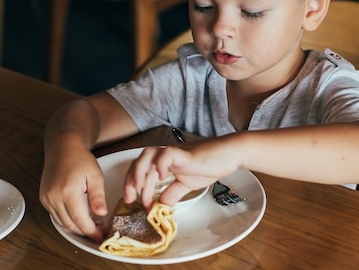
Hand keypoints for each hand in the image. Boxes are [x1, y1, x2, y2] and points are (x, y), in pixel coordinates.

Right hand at [39, 147, 107, 242]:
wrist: (62, 147)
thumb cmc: (79, 158)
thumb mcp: (95, 175)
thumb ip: (98, 196)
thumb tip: (101, 213)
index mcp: (68, 191)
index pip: (80, 220)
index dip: (92, 231)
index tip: (102, 236)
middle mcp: (53, 196)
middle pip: (70, 224)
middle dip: (86, 231)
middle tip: (100, 230)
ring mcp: (46, 198)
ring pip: (62, 222)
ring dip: (77, 227)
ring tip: (92, 224)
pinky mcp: (43, 198)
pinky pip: (56, 216)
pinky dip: (68, 220)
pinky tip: (80, 216)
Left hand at [123, 139, 239, 207]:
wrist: (229, 154)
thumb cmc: (210, 164)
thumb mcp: (187, 184)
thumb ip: (173, 193)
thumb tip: (161, 205)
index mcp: (165, 164)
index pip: (143, 172)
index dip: (136, 188)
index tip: (138, 205)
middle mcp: (166, 156)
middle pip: (140, 162)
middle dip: (130, 180)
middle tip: (129, 199)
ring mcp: (175, 153)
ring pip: (148, 154)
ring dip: (139, 170)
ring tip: (138, 186)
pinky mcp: (185, 153)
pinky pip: (167, 154)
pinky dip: (160, 164)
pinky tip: (161, 176)